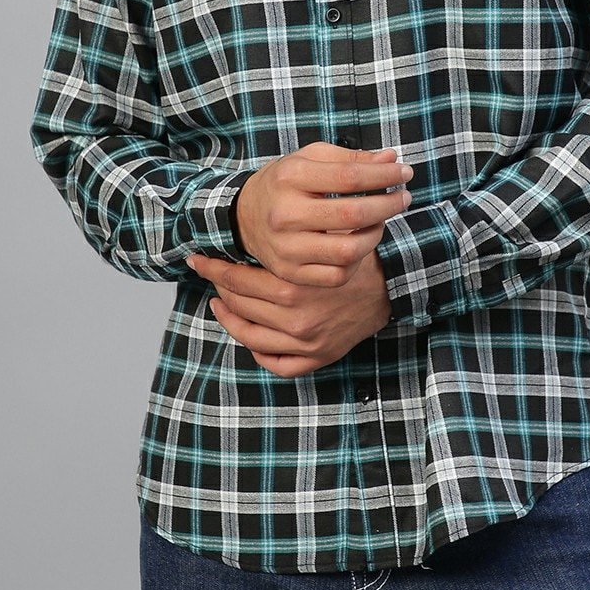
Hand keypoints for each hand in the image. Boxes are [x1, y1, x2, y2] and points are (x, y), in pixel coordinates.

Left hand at [186, 248, 392, 376]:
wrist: (391, 286)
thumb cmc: (353, 258)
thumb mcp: (322, 241)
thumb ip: (290, 239)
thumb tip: (249, 225)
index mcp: (293, 289)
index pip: (238, 280)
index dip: (214, 269)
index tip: (199, 259)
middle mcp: (294, 320)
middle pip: (240, 306)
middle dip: (219, 287)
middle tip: (210, 273)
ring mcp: (304, 343)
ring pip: (250, 336)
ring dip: (229, 319)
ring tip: (220, 303)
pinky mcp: (316, 358)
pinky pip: (276, 364)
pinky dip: (258, 352)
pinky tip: (249, 333)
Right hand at [233, 142, 412, 286]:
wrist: (244, 215)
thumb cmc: (286, 182)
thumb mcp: (311, 158)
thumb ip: (351, 158)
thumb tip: (391, 158)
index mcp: (290, 178)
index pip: (350, 177)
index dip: (384, 176)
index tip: (404, 172)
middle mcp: (285, 214)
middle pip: (352, 214)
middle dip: (388, 205)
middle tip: (403, 198)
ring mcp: (286, 248)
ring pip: (348, 251)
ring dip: (376, 235)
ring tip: (381, 220)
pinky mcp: (289, 273)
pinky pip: (336, 275)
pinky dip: (357, 261)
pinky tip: (360, 244)